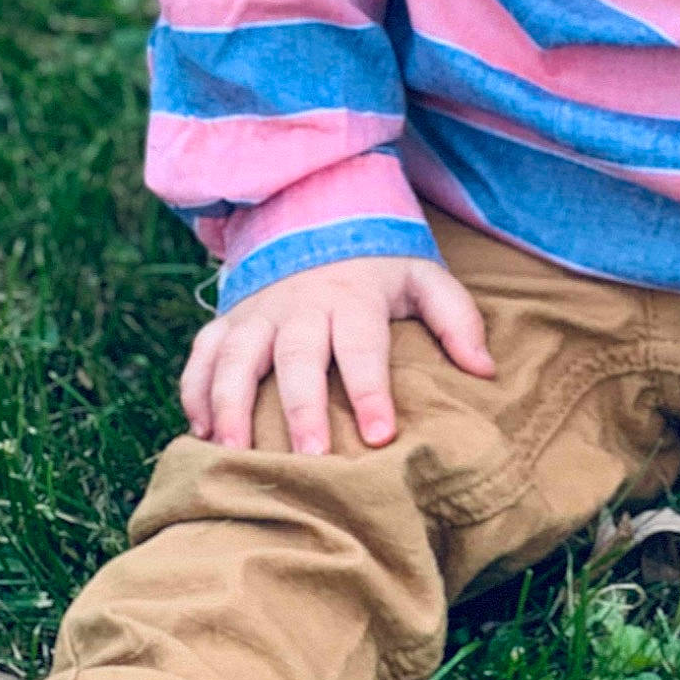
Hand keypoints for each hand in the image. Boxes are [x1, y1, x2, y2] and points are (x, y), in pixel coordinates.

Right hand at [180, 256, 495, 455]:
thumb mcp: (425, 279)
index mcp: (353, 296)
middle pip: (297, 355)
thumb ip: (457, 319)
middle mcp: (301, 304)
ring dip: (232, 403)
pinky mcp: (228, 321)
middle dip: (301, 407)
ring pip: (236, 356)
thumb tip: (485, 370)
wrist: (320, 221)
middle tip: (310, 459)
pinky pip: (201, 355)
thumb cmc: (380, 271)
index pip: (363, 344)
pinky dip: (195, 391)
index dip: (371, 389)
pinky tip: (201, 433)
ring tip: (235, 453)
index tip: (381, 435)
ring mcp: (258, 312)